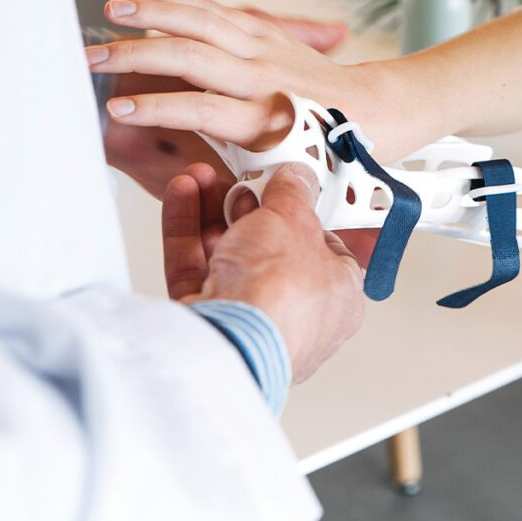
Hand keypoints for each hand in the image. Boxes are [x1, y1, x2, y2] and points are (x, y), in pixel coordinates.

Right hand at [97, 1, 351, 196]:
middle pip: (191, 58)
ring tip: (111, 10)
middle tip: (92, 59)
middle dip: (137, 55)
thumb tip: (194, 182)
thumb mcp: (287, 177)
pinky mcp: (268, 33)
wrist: (374, 112)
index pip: (201, 109)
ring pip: (202, 22)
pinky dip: (180, 0)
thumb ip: (235, 178)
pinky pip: (216, 11)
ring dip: (153, 14)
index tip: (117, 111)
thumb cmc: (328, 151)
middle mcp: (265, 80)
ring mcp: (267, 50)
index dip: (157, 109)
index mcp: (267, 121)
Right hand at [162, 160, 364, 382]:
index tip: (286, 187)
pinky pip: (197, 272)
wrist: (227, 343)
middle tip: (238, 180)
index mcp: (338, 298)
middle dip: (249, 209)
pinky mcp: (208, 326)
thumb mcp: (294, 221)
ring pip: (230, 259)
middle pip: (271, 251)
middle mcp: (297, 316)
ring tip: (200, 178)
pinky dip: (187, 233)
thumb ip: (293, 194)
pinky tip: (183, 195)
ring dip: (212, 214)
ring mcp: (250, 324)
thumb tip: (296, 178)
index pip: (328, 249)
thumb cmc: (279, 297)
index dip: (305, 214)